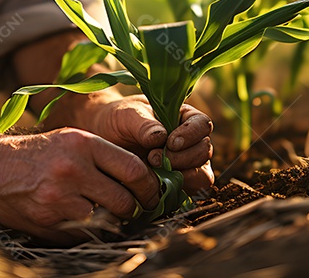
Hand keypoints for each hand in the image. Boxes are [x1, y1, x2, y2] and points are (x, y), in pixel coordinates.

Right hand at [0, 128, 160, 242]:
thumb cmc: (36, 154)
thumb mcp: (70, 141)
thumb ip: (103, 158)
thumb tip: (142, 182)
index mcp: (83, 143)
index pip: (133, 169)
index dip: (149, 187)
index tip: (151, 194)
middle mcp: (73, 168)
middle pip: (124, 200)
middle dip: (131, 209)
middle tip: (130, 209)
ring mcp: (59, 197)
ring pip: (105, 220)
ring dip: (108, 222)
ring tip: (101, 213)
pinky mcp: (47, 220)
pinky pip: (82, 234)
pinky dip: (85, 231)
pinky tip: (75, 219)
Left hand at [84, 96, 214, 195]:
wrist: (104, 137)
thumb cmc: (118, 119)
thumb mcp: (128, 115)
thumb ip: (145, 124)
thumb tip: (161, 138)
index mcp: (184, 117)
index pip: (202, 125)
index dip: (191, 135)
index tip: (170, 142)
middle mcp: (190, 141)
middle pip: (204, 151)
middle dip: (183, 158)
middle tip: (154, 158)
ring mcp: (186, 163)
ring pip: (202, 175)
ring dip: (182, 176)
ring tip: (154, 171)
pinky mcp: (177, 183)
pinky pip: (189, 192)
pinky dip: (176, 191)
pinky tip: (156, 185)